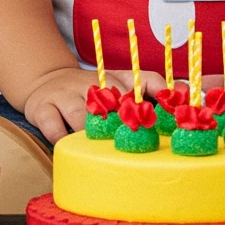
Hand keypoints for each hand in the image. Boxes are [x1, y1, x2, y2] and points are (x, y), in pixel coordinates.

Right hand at [24, 66, 167, 144]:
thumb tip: (183, 95)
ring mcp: (63, 94)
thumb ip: (146, 91)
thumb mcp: (116, 85)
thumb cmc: (89, 92)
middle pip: (109, 97)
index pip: (140, 78)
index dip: (157, 91)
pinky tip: (68, 147)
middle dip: (123, 117)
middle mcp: (88, 83)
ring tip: (100, 145)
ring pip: (78, 111)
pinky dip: (60, 137)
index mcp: (113, 78)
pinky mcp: (41, 107)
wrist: (44, 81)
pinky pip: (51, 123)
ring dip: (90, 129)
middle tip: (136, 136)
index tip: (172, 108)